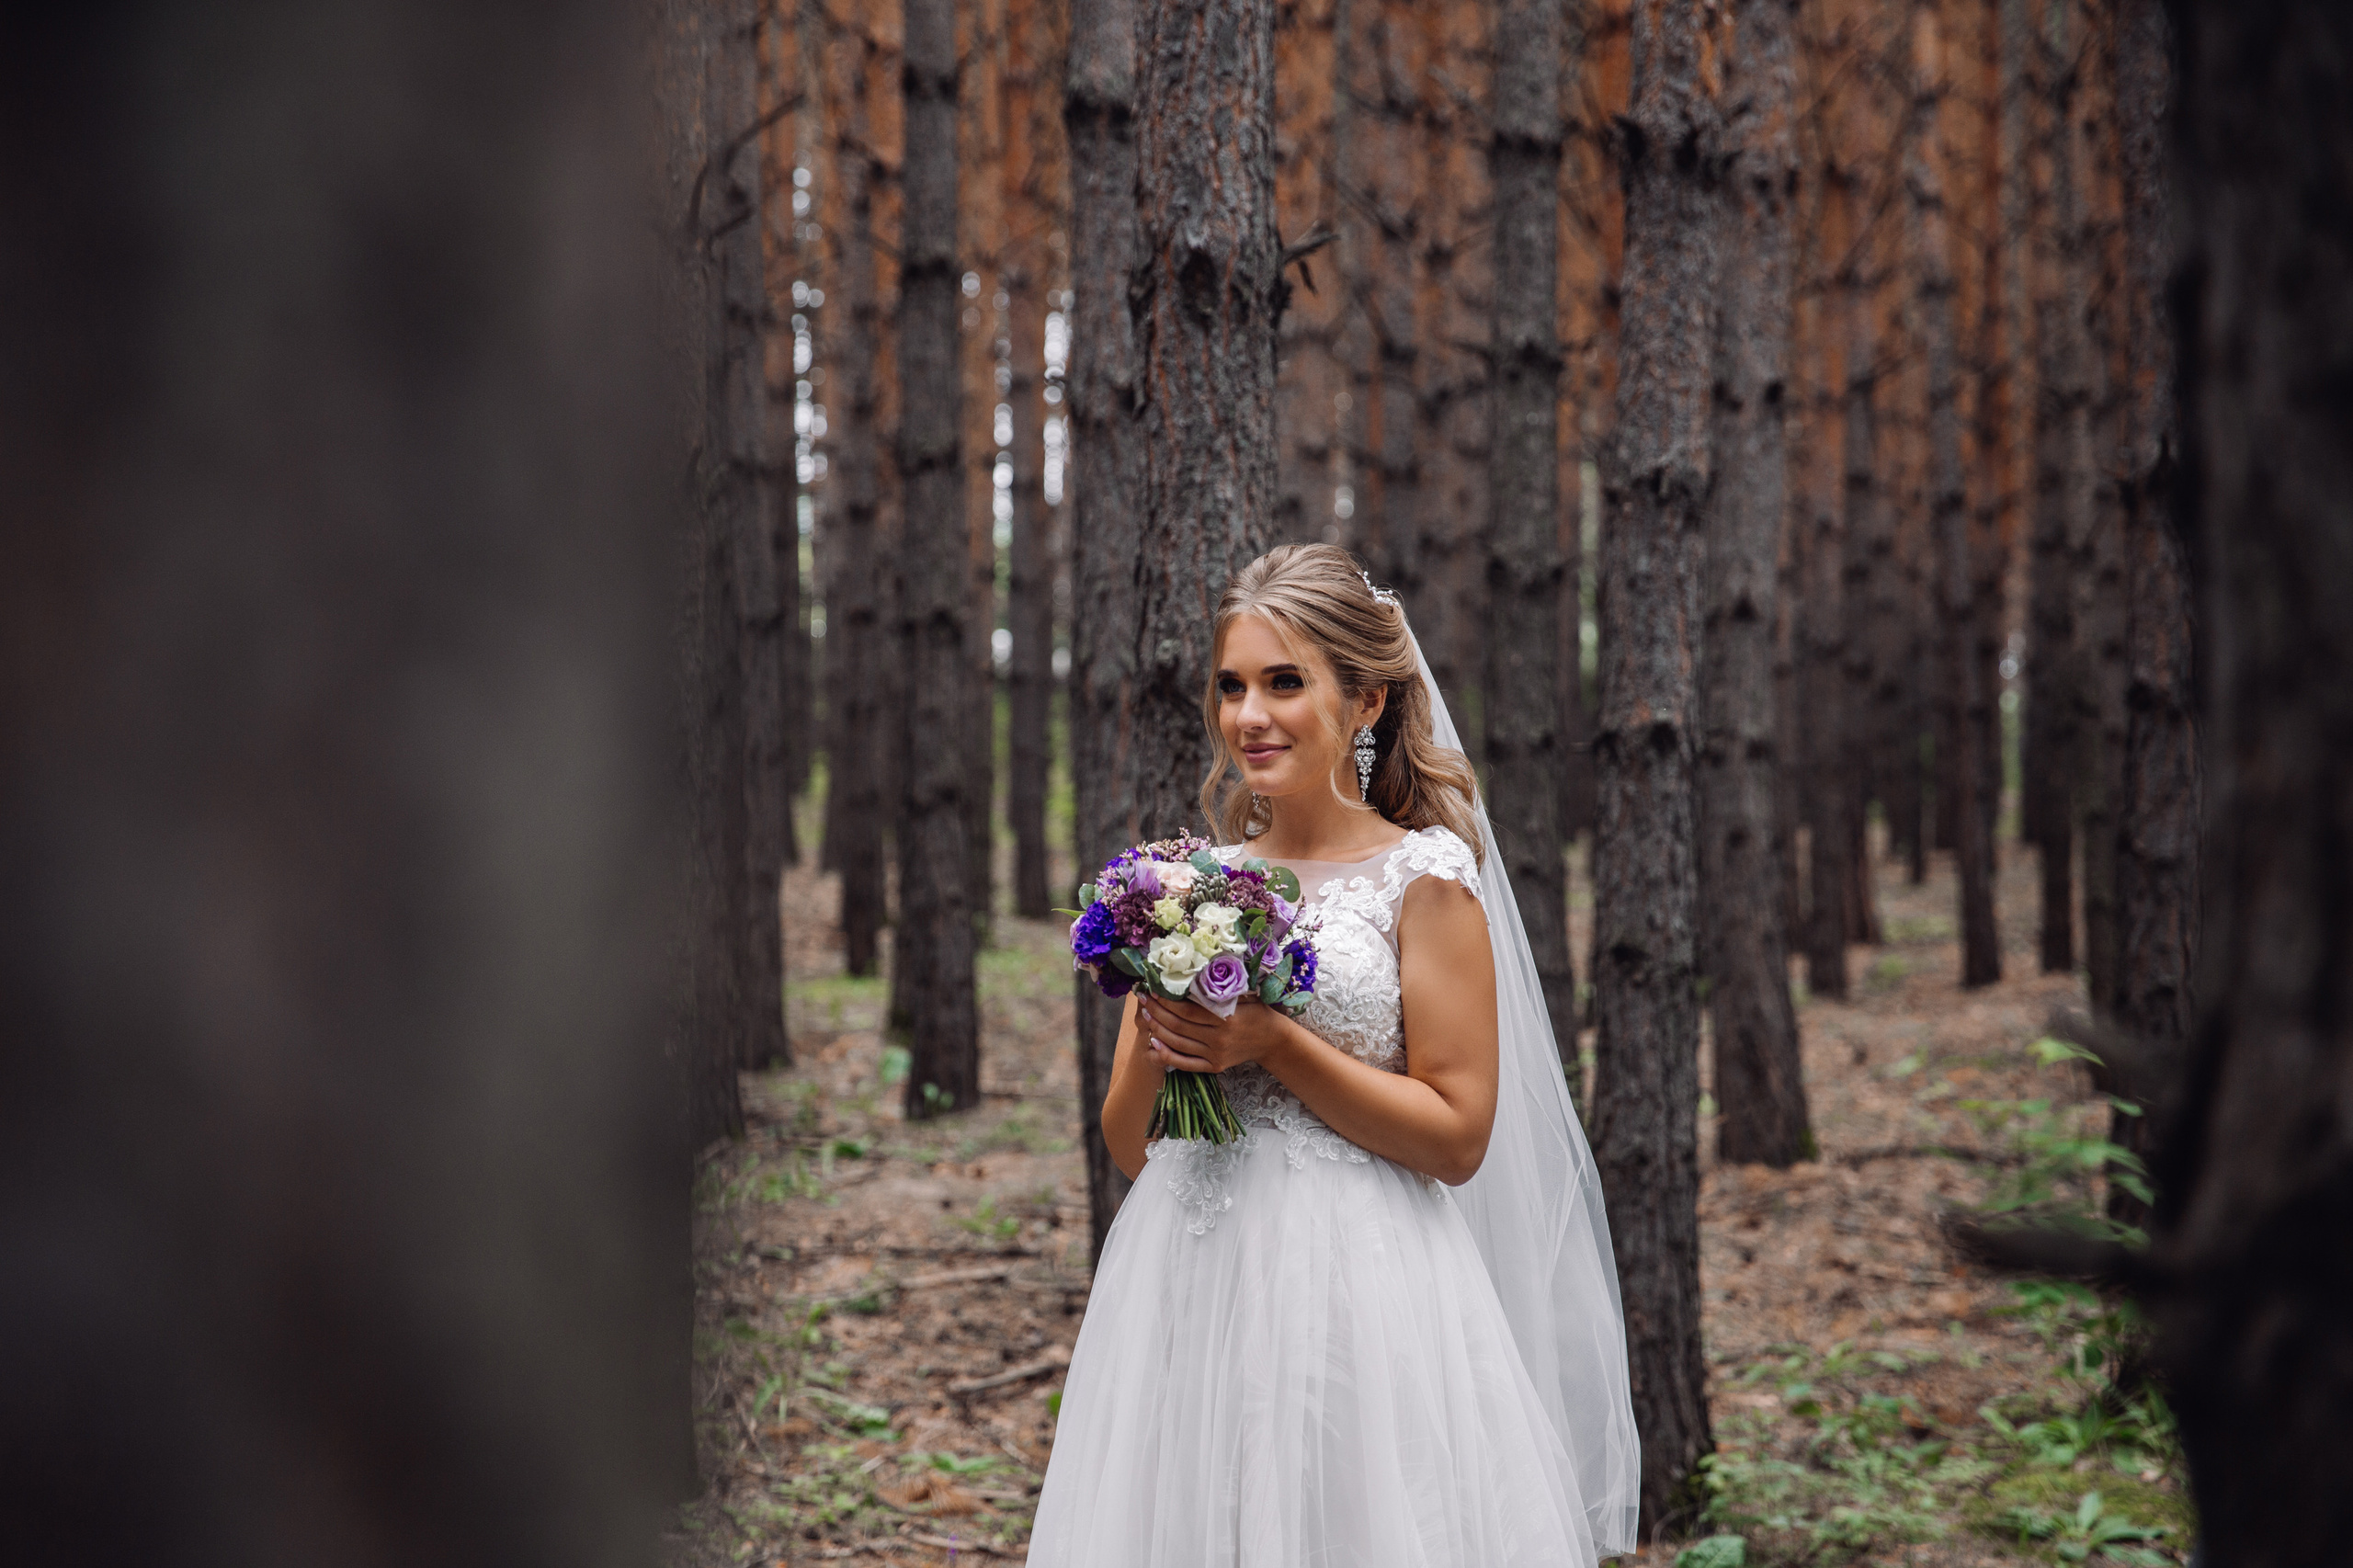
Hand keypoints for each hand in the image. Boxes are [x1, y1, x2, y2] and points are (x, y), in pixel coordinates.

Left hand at [1137, 993, 1296, 1074]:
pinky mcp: (1214, 1066)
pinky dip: (1167, 1054)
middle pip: (1179, 1025)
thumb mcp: (1244, 994)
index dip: (1167, 1001)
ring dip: (1157, 1030)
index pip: (1188, 1010)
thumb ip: (1221, 987)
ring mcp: (1216, 1054)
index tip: (1154, 989)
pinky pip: (1185, 1063)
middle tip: (1143, 1000)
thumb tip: (1193, 970)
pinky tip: (1154, 1043)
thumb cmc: (1256, 1011)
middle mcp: (1219, 1038)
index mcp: (1226, 1018)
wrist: (1272, 1040)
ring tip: (1146, 1016)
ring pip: (1178, 1043)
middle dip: (1157, 1012)